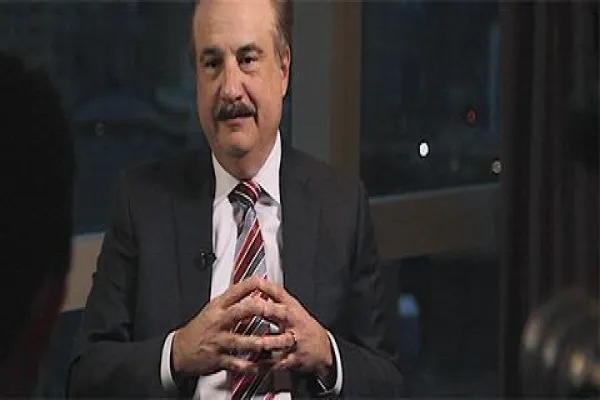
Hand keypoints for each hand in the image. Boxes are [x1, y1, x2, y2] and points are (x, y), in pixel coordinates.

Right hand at [171, 276, 294, 376]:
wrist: (180, 350)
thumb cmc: (200, 328)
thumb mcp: (213, 309)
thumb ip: (233, 301)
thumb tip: (253, 290)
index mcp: (218, 307)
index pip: (235, 291)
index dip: (251, 285)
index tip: (265, 282)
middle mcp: (219, 322)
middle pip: (239, 311)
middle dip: (257, 310)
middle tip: (272, 309)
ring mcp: (219, 341)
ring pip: (241, 341)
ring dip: (259, 342)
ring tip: (273, 342)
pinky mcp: (219, 359)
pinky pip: (237, 364)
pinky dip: (251, 366)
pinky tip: (262, 366)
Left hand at [256, 280, 333, 379]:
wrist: (325, 350)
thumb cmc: (304, 327)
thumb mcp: (292, 308)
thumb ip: (274, 298)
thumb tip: (256, 284)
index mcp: (291, 307)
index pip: (279, 292)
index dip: (268, 286)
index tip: (256, 281)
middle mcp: (293, 322)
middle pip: (282, 313)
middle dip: (269, 310)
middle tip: (258, 307)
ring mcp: (294, 341)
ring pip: (281, 341)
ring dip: (268, 341)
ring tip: (257, 342)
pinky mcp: (293, 359)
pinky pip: (277, 363)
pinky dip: (263, 365)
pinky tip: (252, 365)